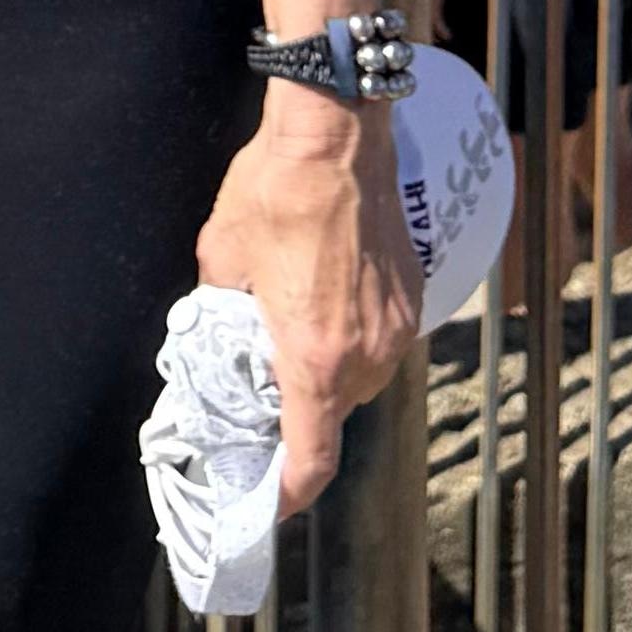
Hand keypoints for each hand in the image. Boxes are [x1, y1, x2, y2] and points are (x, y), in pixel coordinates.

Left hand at [196, 93, 415, 515]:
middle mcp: (367, 355)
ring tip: (287, 337)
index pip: (311, 459)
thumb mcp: (222, 257)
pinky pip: (379, 340)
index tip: (265, 502)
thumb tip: (218, 329)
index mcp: (316, 358)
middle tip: (257, 393)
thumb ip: (220, 310)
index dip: (285, 493)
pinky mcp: (414, 296)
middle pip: (333, 416)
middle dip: (296, 415)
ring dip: (325, 372)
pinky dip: (350, 338)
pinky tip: (321, 299)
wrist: (339, 129)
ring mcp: (397, 327)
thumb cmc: (275, 188)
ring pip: (359, 379)